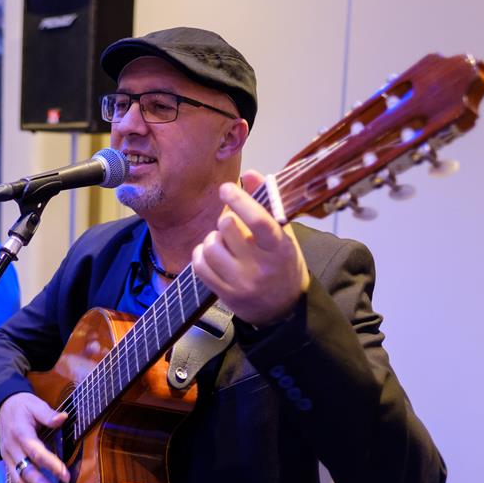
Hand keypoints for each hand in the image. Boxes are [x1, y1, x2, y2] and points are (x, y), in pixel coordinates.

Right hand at [0, 393, 68, 482]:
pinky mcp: (8, 465)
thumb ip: (48, 414)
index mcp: (19, 433)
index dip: (51, 464)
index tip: (66, 475)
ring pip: (19, 482)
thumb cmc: (21, 406)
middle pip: (26, 472)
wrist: (0, 408)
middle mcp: (12, 449)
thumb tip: (63, 418)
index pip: (35, 452)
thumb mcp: (34, 404)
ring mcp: (8, 459)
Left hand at [192, 172, 309, 326]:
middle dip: (226, 220)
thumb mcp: (283, 234)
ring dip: (212, 238)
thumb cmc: (282, 264)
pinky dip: (201, 254)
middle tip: (232, 226)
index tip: (226, 188)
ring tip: (223, 243)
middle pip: (227, 227)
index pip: (259, 220)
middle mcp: (261, 267)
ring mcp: (241, 283)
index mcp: (279, 248)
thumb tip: (249, 174)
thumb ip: (267, 202)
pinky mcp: (225, 294)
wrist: (283, 309)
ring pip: (211, 245)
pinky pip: (200, 265)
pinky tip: (211, 255)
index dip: (239, 200)